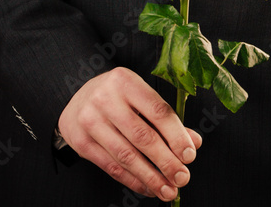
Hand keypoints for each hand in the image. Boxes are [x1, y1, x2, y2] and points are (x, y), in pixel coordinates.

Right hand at [57, 66, 201, 200]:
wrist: (77, 99)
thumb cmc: (117, 97)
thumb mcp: (139, 97)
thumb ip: (166, 119)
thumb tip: (193, 142)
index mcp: (125, 81)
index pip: (157, 111)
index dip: (176, 136)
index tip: (189, 156)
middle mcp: (105, 98)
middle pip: (142, 136)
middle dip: (166, 161)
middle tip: (182, 178)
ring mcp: (90, 120)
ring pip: (126, 156)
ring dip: (151, 177)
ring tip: (168, 190)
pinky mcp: (81, 142)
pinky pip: (111, 166)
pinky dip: (133, 181)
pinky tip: (147, 187)